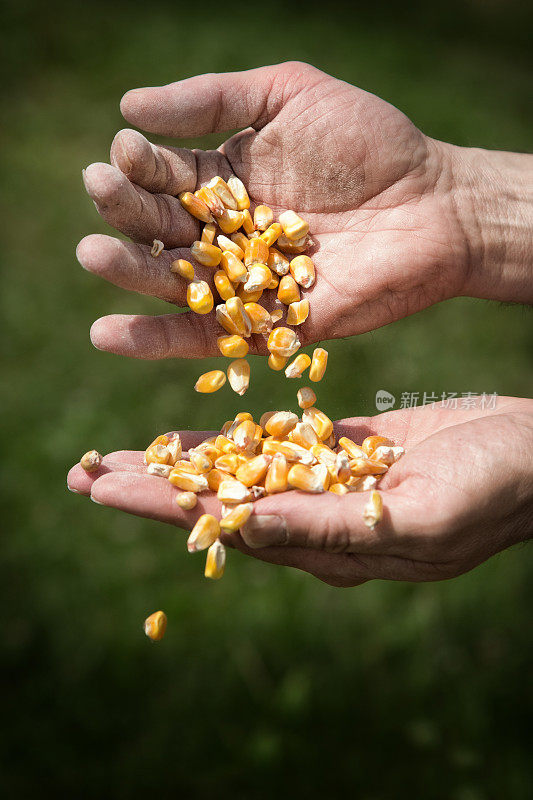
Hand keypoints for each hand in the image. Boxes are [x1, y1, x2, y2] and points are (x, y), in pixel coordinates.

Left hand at [67, 397, 532, 585]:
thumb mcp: (418, 516)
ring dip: (182, 463)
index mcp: (331, 545)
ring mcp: (331, 484)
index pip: (227, 526)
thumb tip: (243, 528)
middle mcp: (320, 520)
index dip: (161, 506)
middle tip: (83, 470)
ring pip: (241, 473)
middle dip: (150, 487)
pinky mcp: (348, 451)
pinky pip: (279, 447)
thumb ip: (332, 528)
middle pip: (218, 501)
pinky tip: (197, 431)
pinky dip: (236, 438)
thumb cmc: (495, 492)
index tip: (98, 486)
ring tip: (122, 453)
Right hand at [76, 61, 530, 360]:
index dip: (140, 164)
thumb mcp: (292, 95)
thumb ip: (214, 99)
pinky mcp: (264, 327)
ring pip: (172, 283)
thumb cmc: (370, 143)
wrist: (435, 206)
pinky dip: (155, 341)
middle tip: (101, 191)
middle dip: (126, 211)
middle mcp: (225, 235)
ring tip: (93, 255)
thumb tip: (128, 105)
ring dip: (129, 272)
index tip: (125, 151)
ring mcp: (242, 284)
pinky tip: (106, 334)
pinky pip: (202, 337)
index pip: (165, 176)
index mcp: (225, 181)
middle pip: (160, 229)